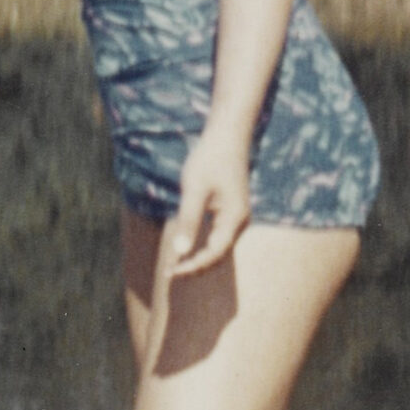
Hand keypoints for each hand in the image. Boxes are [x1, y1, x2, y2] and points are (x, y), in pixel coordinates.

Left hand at [168, 127, 251, 276]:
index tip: (171, 272)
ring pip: (218, 248)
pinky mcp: (230, 211)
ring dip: (198, 258)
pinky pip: (217, 237)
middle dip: (195, 266)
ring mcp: (237, 217)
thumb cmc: (210, 159)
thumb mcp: (194, 190)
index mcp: (234, 219)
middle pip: (218, 255)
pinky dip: (202, 246)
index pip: (214, 254)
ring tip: (175, 266)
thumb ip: (188, 221)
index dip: (192, 266)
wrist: (227, 136)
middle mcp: (240, 222)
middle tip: (169, 273)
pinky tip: (186, 249)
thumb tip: (180, 252)